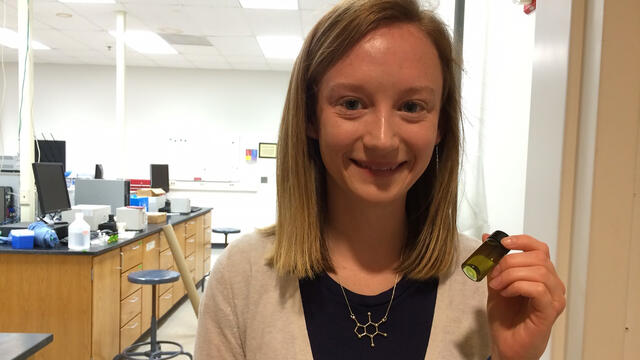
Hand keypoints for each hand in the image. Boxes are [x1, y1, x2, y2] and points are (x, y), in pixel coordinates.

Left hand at [483, 233, 565, 359]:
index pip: (540, 248)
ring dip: (511, 275)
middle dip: (510, 262)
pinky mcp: (550, 310)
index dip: (522, 241)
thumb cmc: (506, 319)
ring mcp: (554, 298)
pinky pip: (537, 288)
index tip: (502, 243)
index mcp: (542, 275)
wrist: (506, 346)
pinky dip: (517, 286)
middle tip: (494, 275)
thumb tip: (487, 239)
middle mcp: (553, 285)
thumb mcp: (496, 285)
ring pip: (538, 271)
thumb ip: (494, 264)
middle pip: (537, 257)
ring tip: (499, 287)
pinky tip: (507, 294)